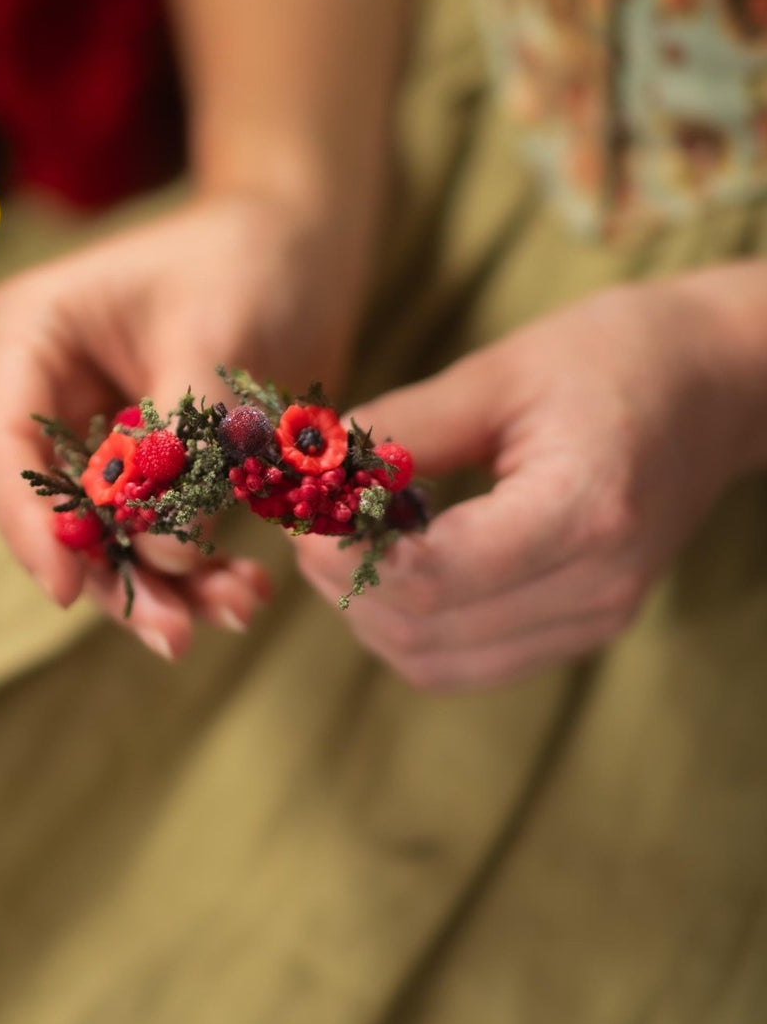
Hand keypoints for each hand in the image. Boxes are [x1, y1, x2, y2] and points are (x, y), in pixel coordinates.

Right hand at [0, 190, 348, 658]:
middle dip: (112, 578)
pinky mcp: (148, 475)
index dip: (29, 523)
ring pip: (109, 541)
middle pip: (51, 512)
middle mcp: (48, 396)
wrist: (308, 249)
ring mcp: (96, 441)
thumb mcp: (212, 339)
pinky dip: (201, 573)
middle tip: (175, 633)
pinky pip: (159, 540)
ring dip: (166, 588)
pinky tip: (247, 591)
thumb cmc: (251, 261)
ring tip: (237, 609)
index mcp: (29, 338)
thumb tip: (162, 554)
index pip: (1, 443)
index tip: (68, 588)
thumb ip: (179, 446)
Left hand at [297, 272, 766, 689]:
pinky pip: (467, 665)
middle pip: (427, 631)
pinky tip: (391, 573)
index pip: (437, 575)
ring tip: (344, 549)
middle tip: (310, 528)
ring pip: (436, 663)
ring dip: (369, 616)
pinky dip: (409, 631)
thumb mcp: (500, 372)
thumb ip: (402, 428)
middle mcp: (598, 585)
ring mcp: (596, 619)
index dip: (351, 556)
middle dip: (347, 587)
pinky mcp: (583, 631)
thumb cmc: (614, 358)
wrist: (715, 387)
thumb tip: (308, 470)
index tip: (308, 514)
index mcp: (585, 511)